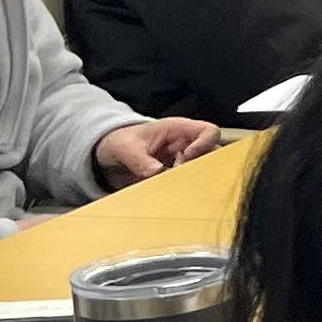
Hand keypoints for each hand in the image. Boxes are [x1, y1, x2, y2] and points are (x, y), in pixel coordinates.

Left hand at [97, 117, 221, 184]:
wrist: (108, 155)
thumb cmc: (119, 142)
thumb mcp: (126, 148)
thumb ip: (141, 160)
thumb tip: (157, 173)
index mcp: (178, 130)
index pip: (209, 132)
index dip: (204, 144)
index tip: (187, 157)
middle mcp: (186, 145)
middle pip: (212, 154)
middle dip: (200, 168)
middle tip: (180, 176)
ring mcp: (182, 162)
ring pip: (202, 172)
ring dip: (190, 180)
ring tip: (170, 185)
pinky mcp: (176, 177)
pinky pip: (188, 184)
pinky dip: (181, 190)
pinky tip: (165, 192)